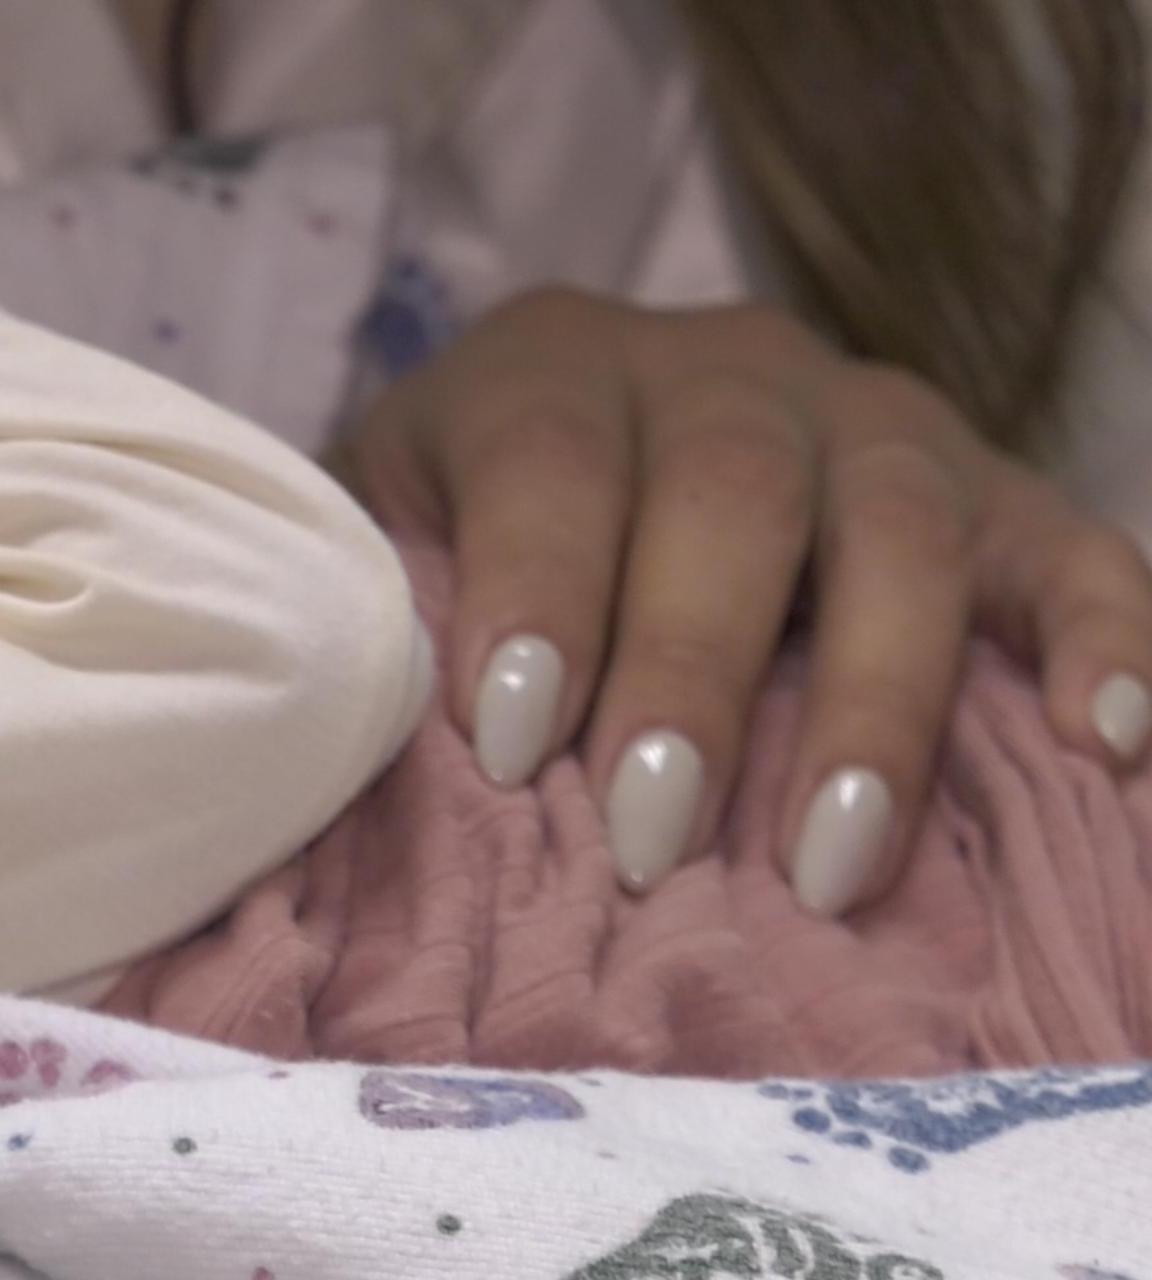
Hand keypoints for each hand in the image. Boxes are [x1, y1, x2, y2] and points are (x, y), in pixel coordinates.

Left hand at [334, 289, 1151, 914]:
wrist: (549, 454)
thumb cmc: (444, 544)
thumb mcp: (378, 547)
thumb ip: (371, 610)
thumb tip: (338, 746)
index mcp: (543, 369)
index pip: (551, 458)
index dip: (539, 593)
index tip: (515, 741)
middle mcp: (718, 366)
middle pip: (731, 492)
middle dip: (695, 671)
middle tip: (657, 840)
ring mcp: (865, 418)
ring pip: (895, 522)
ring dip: (873, 698)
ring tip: (829, 859)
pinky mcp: (984, 488)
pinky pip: (1064, 547)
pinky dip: (1100, 636)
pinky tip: (1104, 744)